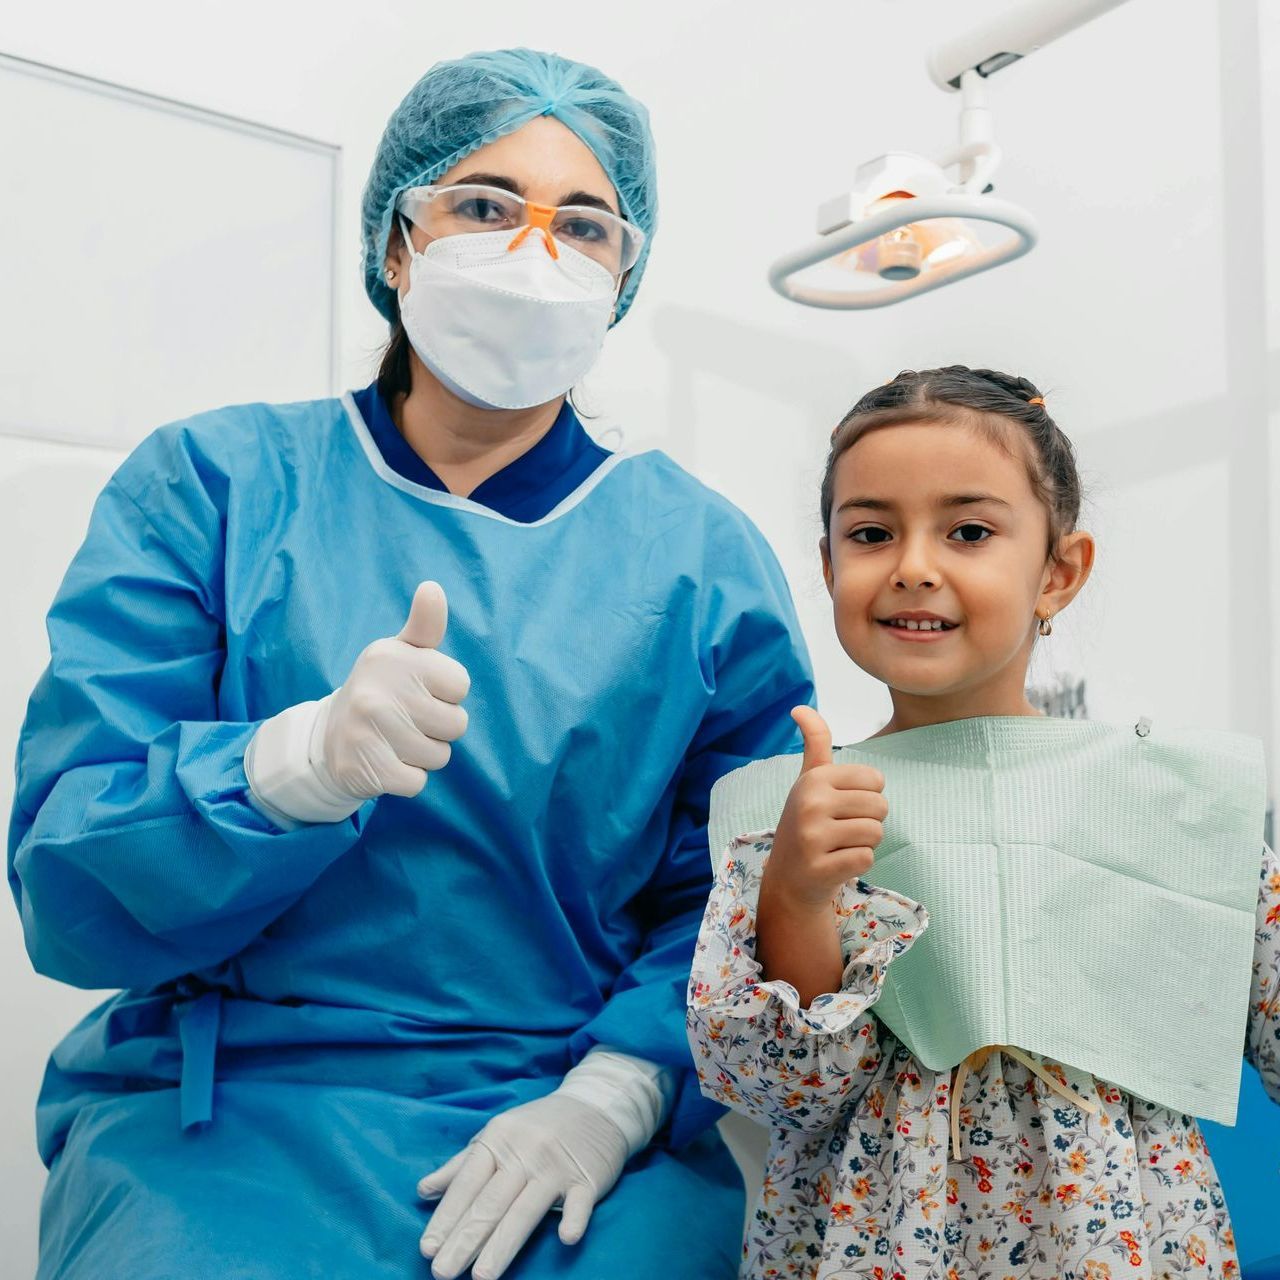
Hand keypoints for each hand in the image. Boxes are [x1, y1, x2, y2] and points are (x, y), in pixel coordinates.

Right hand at [316, 581, 469, 800]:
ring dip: (424, 755)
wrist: (328, 738)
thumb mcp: (402, 653)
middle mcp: (377, 691)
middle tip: (407, 720)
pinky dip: (407, 778)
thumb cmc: (382, 689)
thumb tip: (433, 588)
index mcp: (392, 658)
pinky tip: (387, 761)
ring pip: (439, 756)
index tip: (419, 691)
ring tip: (396, 740)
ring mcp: (368, 731)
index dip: (446, 693)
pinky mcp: (366, 768)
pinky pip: (418, 782)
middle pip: (456, 724)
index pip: (460, 684)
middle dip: (438, 728)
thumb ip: (424, 625)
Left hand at [418, 1094, 629, 1279]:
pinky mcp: (588, 1178)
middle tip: (442, 1272)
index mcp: (498, 1139)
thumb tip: (423, 1191)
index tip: (426, 1249)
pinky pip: (580, 1202)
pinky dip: (574, 1218)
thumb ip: (462, 1165)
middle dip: (465, 1239)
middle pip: (491, 1202)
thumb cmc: (538, 1125)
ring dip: (503, 1244)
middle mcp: (525, 1152)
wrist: (596, 1105)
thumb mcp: (498, 1134)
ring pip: (525, 1209)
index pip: (467, 1184)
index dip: (446, 1217)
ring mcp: (557, 1166)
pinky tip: (565, 1238)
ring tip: (481, 1277)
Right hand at [764, 706, 886, 908]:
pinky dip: (857, 864)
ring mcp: (812, 837)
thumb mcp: (809, 781)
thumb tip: (799, 707)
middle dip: (869, 821)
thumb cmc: (809, 823)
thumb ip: (815, 743)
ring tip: (838, 846)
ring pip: (876, 833)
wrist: (789, 879)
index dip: (867, 796)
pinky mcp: (820, 867)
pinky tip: (835, 864)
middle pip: (880, 806)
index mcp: (813, 778)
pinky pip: (866, 858)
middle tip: (841, 831)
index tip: (841, 807)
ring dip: (864, 843)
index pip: (876, 780)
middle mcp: (809, 803)